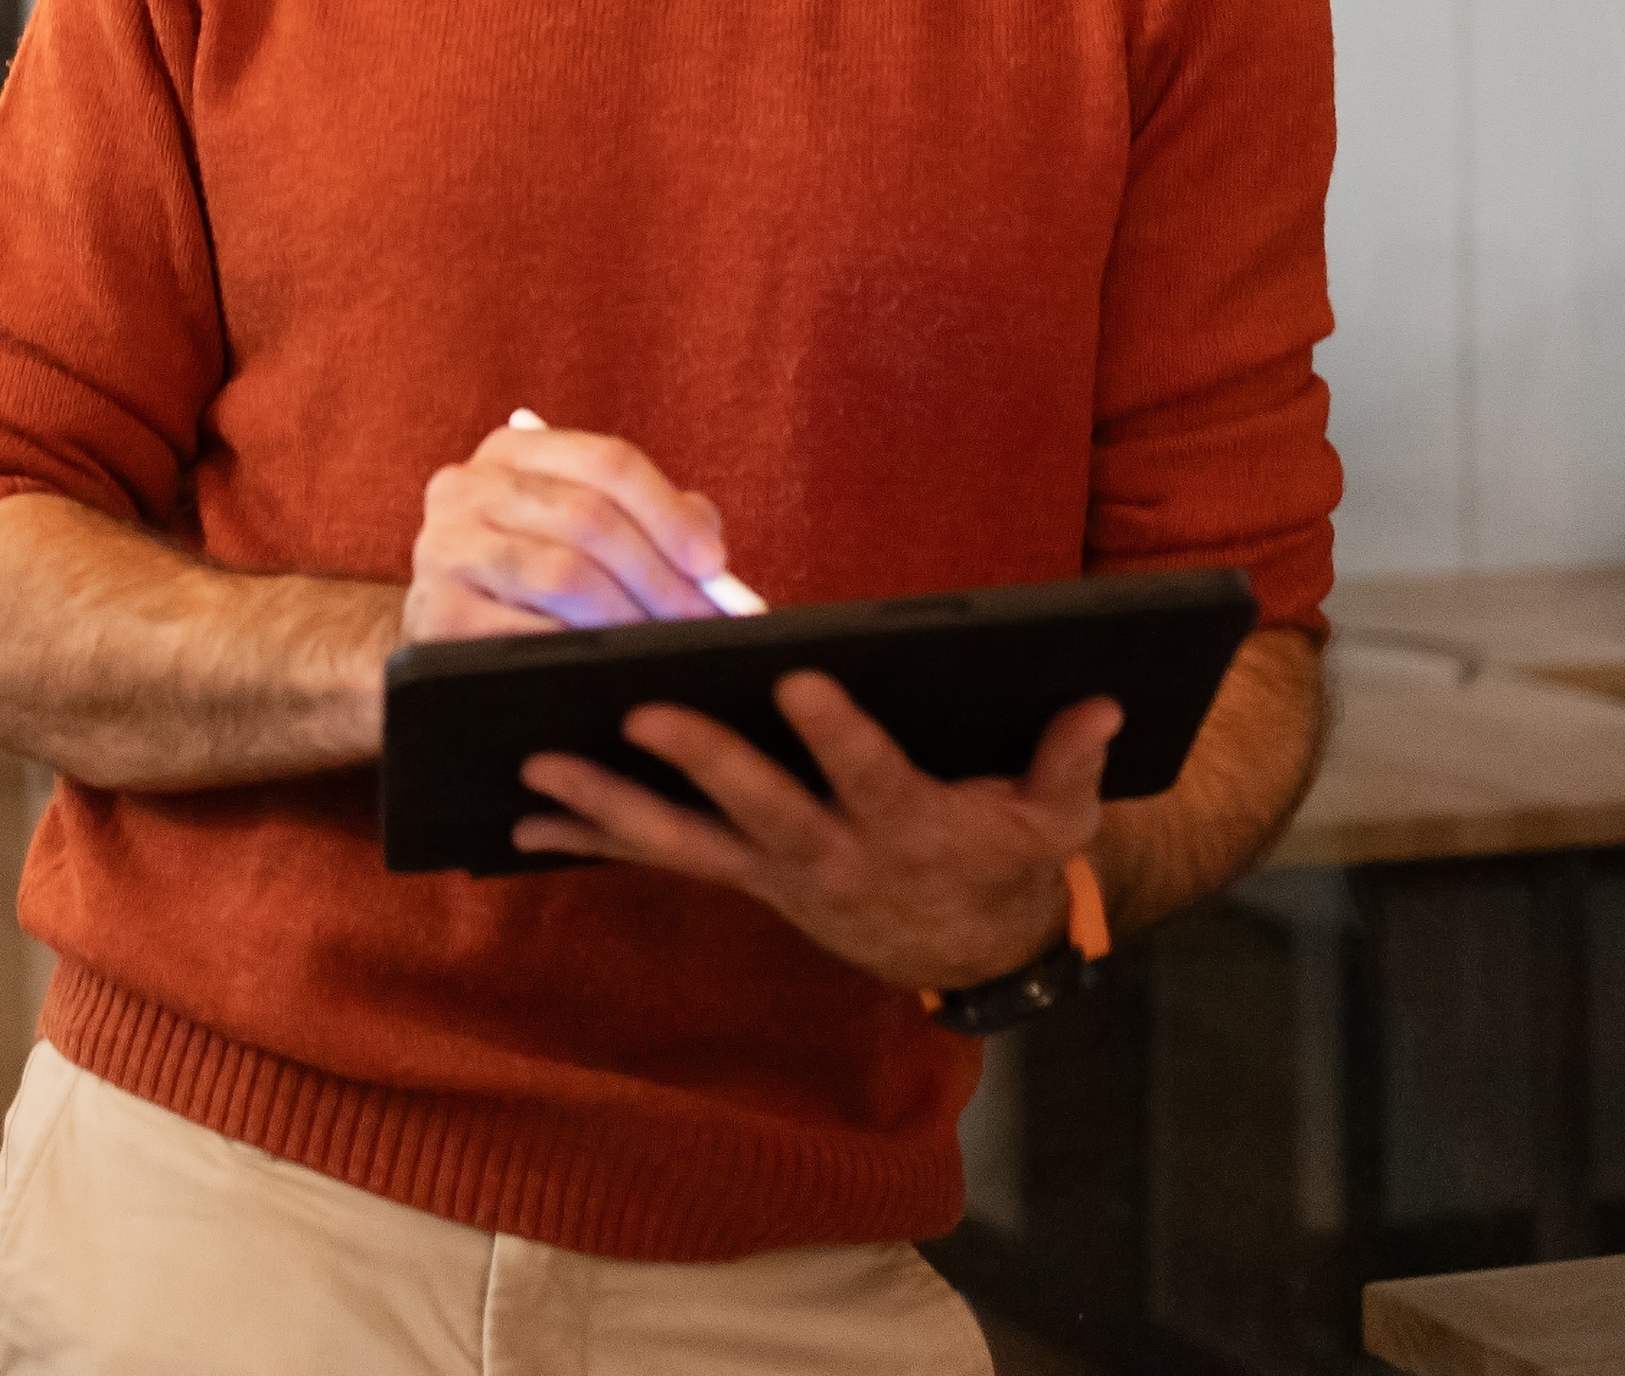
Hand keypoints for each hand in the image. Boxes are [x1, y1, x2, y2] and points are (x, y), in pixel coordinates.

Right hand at [405, 420, 740, 640]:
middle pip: (589, 516)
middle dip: (658, 574)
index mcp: (512, 451)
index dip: (669, 512)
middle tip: (700, 619)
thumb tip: (709, 549)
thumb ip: (651, 523)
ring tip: (661, 643)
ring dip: (626, 615)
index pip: (607, 461)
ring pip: (562, 572)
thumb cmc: (536, 578)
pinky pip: (528, 631)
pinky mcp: (436, 614)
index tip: (714, 563)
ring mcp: (444, 549)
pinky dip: (580, 650)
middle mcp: (466, 487)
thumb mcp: (586, 533)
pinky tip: (606, 665)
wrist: (446, 634)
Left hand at [516, 671, 1122, 992]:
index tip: (799, 676)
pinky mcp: (741, 876)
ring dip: (606, 803)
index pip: (870, 775)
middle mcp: (831, 857)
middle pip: (758, 806)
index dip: (837, 732)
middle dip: (698, 757)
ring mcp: (775, 873)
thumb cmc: (1008, 853)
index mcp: (910, 827)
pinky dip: (590, 835)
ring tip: (533, 761)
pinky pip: (656, 857)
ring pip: (682, 840)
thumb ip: (1070, 761)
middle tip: (637, 706)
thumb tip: (1101, 701)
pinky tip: (522, 813)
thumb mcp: (1056, 816)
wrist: (967, 947)